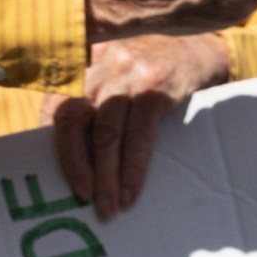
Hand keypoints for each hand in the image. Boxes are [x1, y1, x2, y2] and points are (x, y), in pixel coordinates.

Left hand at [49, 33, 231, 220]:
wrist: (204, 50)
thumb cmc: (155, 73)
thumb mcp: (120, 76)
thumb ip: (97, 101)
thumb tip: (77, 154)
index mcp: (87, 65)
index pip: (58, 104)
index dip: (53, 141)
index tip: (53, 173)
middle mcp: (101, 66)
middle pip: (74, 117)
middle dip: (74, 163)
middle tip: (83, 198)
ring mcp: (127, 76)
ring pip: (105, 132)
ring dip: (105, 175)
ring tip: (108, 206)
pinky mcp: (155, 89)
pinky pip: (138, 136)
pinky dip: (132, 168)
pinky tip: (131, 191)